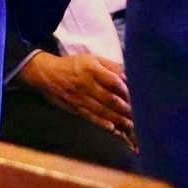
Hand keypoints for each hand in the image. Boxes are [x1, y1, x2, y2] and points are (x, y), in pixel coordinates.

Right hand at [20, 52, 136, 147]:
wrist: (47, 74)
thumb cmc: (74, 65)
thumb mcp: (92, 58)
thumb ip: (111, 66)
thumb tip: (129, 75)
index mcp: (92, 69)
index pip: (113, 81)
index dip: (127, 90)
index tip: (139, 97)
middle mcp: (86, 84)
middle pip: (110, 99)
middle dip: (126, 108)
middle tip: (141, 115)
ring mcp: (80, 98)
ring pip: (102, 110)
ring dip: (118, 119)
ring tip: (132, 125)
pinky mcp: (76, 108)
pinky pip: (91, 117)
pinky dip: (102, 124)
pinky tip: (113, 128)